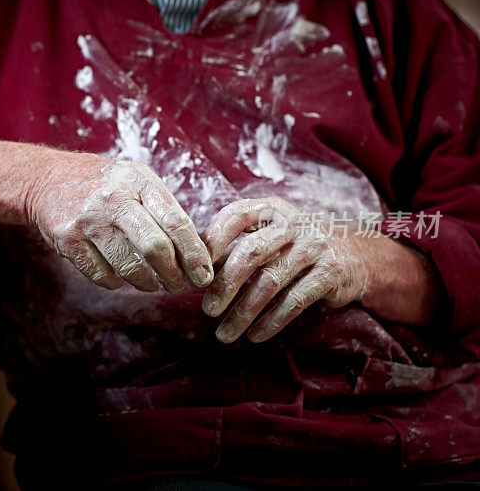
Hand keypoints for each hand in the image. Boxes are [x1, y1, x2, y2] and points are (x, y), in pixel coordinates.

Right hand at [27, 154, 213, 292]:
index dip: (194, 254)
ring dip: (147, 283)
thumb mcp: (136, 181)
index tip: (204, 275)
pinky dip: (117, 282)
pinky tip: (120, 275)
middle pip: (155, 248)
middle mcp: (114, 199)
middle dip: (173, 275)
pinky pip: (102, 275)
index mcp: (139, 181)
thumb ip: (164, 210)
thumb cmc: (105, 185)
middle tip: (179, 286)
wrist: (47, 180)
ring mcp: (89, 219)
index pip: (176, 222)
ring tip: (152, 283)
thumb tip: (197, 254)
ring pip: (129, 267)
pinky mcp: (68, 239)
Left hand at [200, 197, 366, 342]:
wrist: (353, 258)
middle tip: (207, 311)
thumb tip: (192, 271)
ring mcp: (314, 246)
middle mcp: (293, 223)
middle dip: (225, 285)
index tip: (195, 270)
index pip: (236, 216)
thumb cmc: (292, 249)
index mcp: (271, 209)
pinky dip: (272, 321)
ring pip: (270, 281)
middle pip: (251, 252)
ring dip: (243, 312)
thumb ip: (234, 247)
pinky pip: (295, 301)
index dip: (212, 241)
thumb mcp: (267, 237)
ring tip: (224, 334)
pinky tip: (255, 335)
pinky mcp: (331, 272)